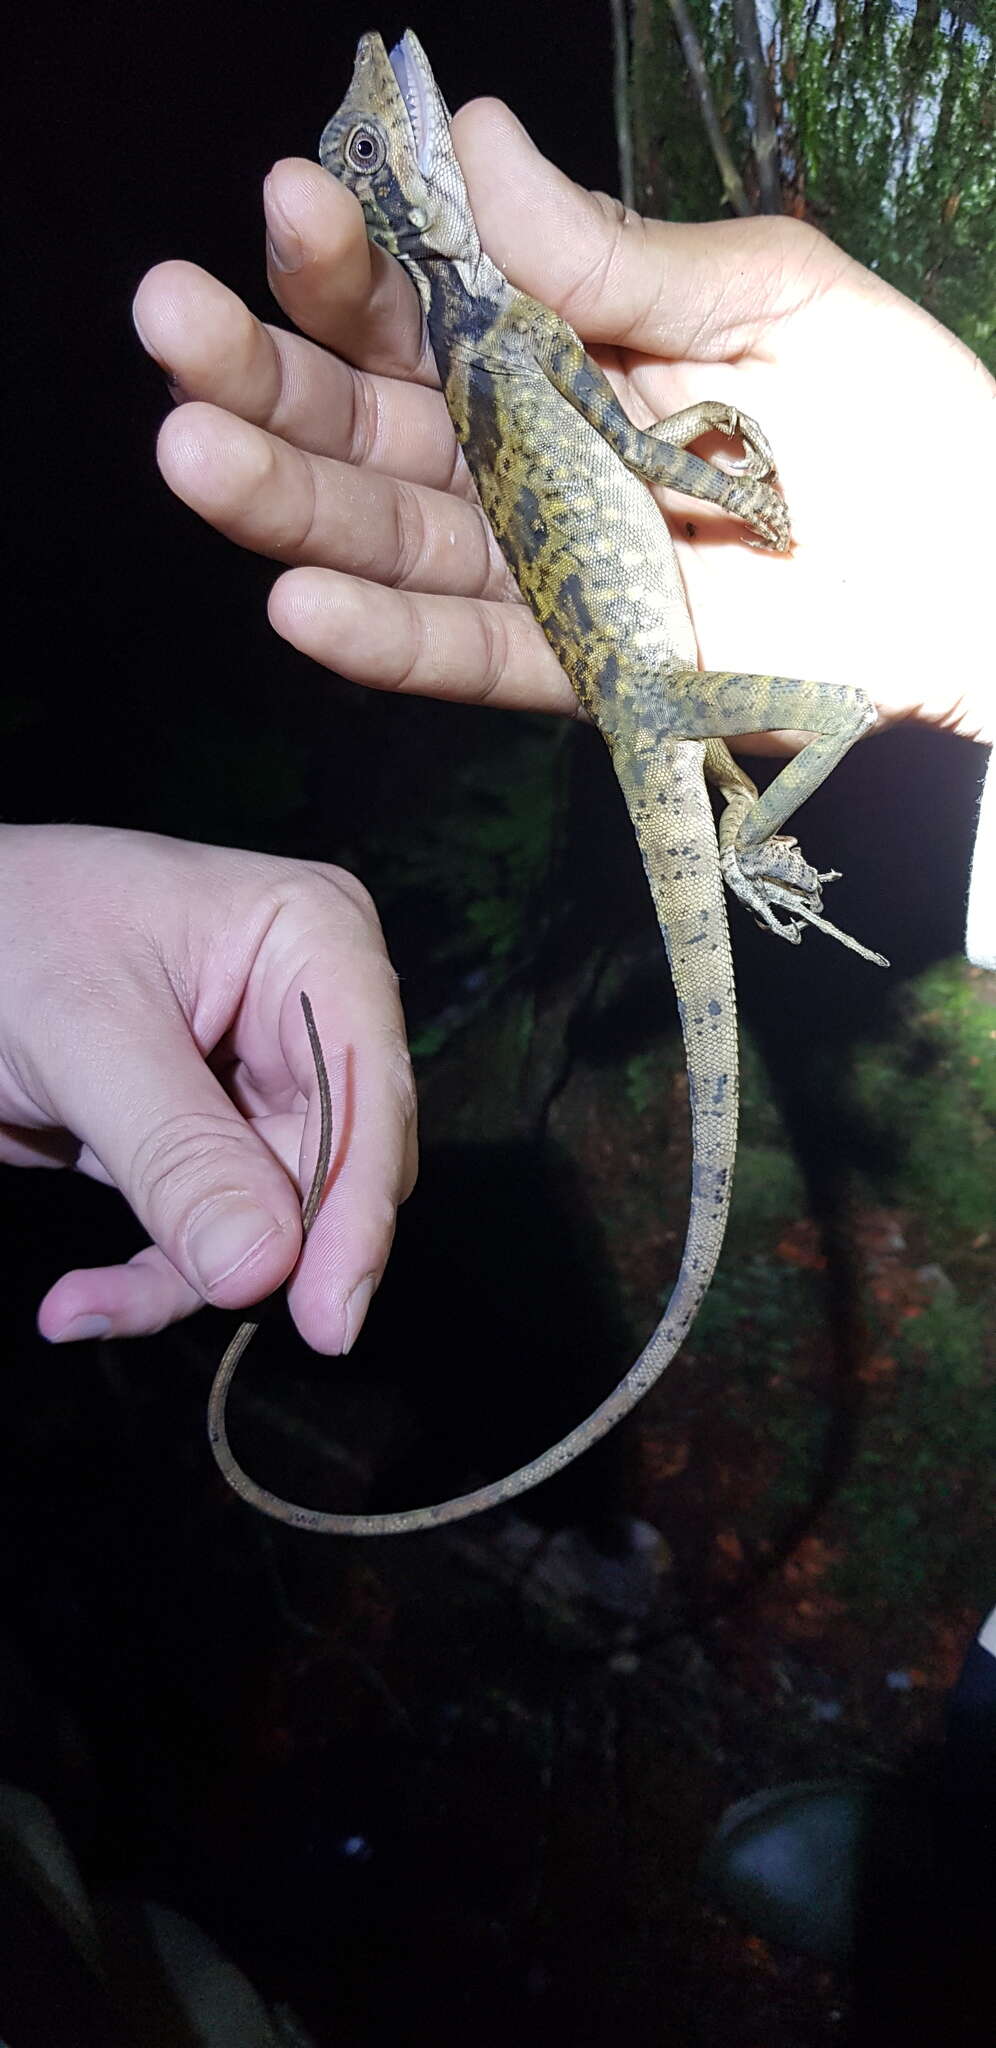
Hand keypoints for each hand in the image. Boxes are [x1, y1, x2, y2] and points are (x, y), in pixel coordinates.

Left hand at [1, 827, 414, 1349]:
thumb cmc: (6, 932)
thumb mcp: (87, 1035)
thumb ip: (179, 1151)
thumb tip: (262, 1267)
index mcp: (314, 942)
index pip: (366, 1088)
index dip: (356, 1207)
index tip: (329, 1315)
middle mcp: (309, 1012)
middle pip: (339, 1166)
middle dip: (270, 1248)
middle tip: (211, 1301)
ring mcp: (261, 1082)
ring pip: (277, 1222)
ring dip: (187, 1277)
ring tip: (84, 1305)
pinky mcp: (208, 1141)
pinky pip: (212, 1235)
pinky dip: (151, 1278)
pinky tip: (78, 1301)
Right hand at [134, 99, 993, 747]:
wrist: (977, 571)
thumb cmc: (895, 416)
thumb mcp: (771, 295)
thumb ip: (615, 252)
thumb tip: (469, 142)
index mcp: (559, 343)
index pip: (420, 299)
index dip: (347, 257)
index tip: (291, 202)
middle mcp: (524, 453)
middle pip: (366, 417)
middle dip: (264, 371)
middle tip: (171, 324)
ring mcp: (541, 565)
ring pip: (388, 535)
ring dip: (287, 500)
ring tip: (194, 453)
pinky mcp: (575, 668)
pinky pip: (464, 655)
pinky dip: (384, 638)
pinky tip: (299, 602)